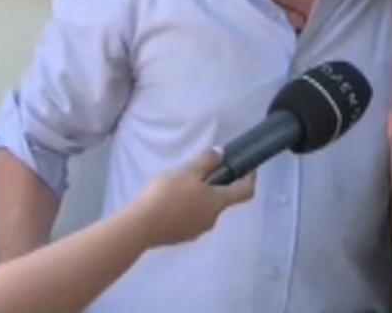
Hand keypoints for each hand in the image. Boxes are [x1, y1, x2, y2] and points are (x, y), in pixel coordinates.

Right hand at [129, 150, 254, 247]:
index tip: (249, 168)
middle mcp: (212, 219)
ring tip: (180, 186)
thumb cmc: (167, 197)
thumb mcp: (187, 172)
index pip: (245, 191)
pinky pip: (190, 219)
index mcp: (218, 202)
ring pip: (205, 210)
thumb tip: (221, 153)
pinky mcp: (181, 237)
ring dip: (199, 198)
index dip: (250, 179)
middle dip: (216, 186)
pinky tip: (169, 202)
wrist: (140, 228)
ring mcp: (197, 231)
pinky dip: (186, 209)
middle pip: (222, 200)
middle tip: (201, 172)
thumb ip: (206, 162)